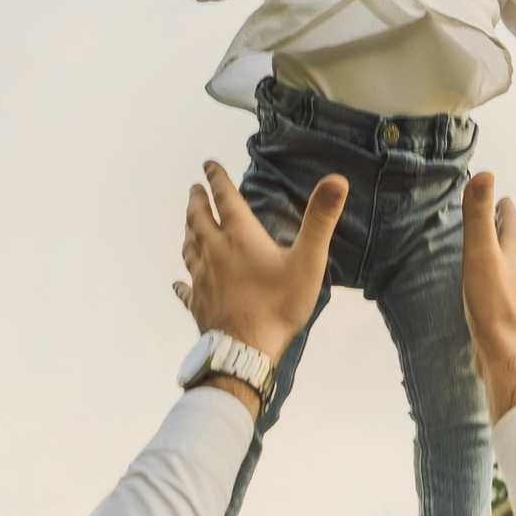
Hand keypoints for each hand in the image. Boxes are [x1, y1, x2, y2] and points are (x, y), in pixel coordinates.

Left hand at [176, 162, 346, 380]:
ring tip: (189, 223)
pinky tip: (179, 283)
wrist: (246, 350)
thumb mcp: (307, 260)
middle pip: (198, 219)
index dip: (217, 179)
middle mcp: (215, 253)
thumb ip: (320, 220)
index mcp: (240, 238)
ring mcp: (203, 280)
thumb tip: (336, 180)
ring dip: (188, 231)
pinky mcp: (199, 304)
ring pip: (189, 248)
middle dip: (197, 201)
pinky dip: (182, 282)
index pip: (224, 199)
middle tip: (195, 189)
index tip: (209, 164)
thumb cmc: (278, 306)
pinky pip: (186, 289)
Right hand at [460, 172, 515, 422]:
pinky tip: (477, 284)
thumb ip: (478, 217)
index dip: (496, 201)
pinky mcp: (509, 310)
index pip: (510, 213)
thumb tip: (484, 174)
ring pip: (506, 260)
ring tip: (475, 245)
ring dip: (493, 249)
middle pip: (510, 236)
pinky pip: (499, 283)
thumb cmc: (494, 307)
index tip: (482, 191)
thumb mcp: (481, 255)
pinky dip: (489, 273)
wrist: (508, 358)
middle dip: (495, 222)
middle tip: (477, 213)